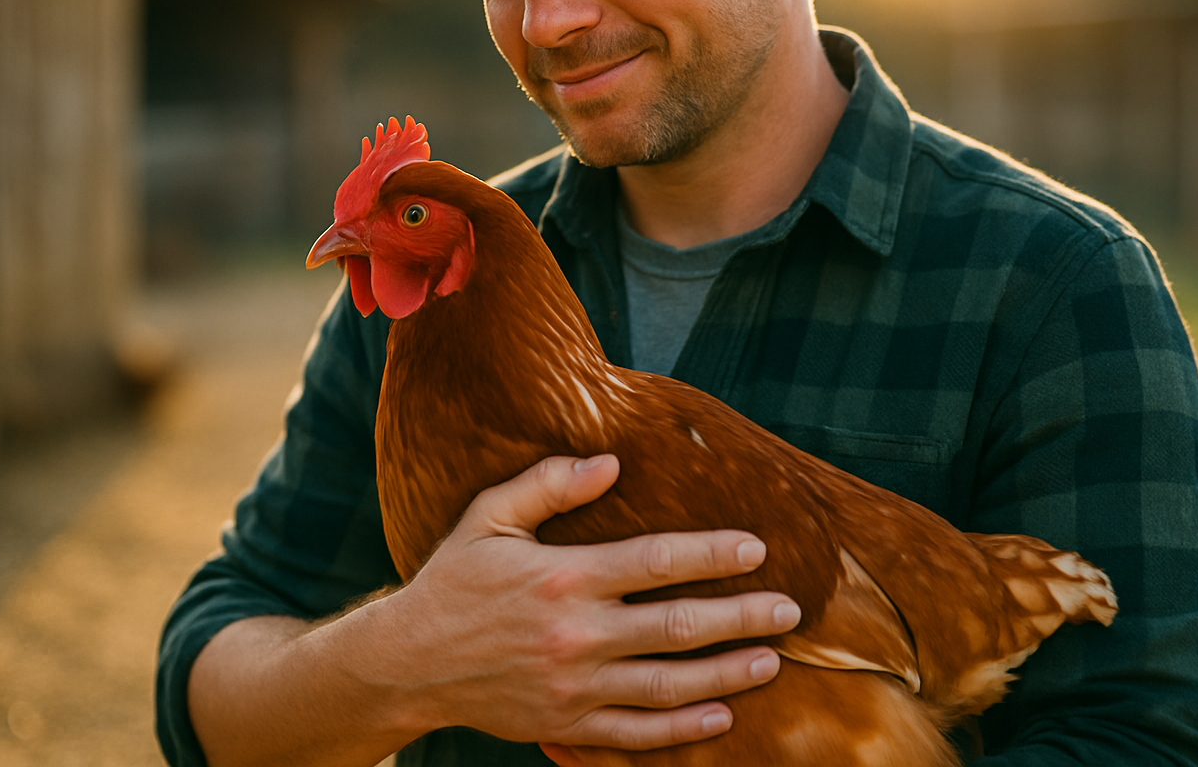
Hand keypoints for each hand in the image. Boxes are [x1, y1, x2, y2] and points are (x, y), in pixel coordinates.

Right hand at [372, 454, 800, 751]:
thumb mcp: (488, 517)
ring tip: (772, 661)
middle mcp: (575, 634)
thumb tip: (609, 462)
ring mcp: (573, 687)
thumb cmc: (453, 581)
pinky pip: (635, 734)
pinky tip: (720, 715)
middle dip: (742, 617)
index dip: (712, 553)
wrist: (407, 663)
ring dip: (726, 673)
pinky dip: (680, 728)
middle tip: (790, 610)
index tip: (756, 547)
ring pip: (667, 685)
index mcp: (563, 577)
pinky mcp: (566, 725)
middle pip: (677, 626)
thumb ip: (548, 485)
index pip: (656, 561)